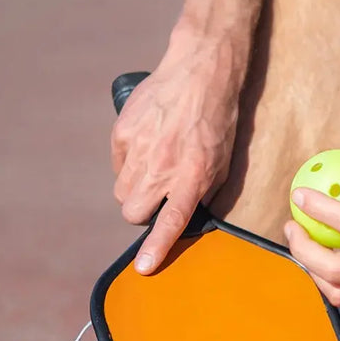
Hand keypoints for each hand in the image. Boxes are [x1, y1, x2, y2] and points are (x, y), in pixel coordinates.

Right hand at [112, 32, 240, 272]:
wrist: (200, 72)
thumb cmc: (218, 119)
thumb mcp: (221, 162)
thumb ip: (203, 191)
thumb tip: (187, 215)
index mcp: (191, 176)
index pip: (170, 221)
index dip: (156, 247)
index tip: (143, 268)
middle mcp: (162, 166)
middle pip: (133, 212)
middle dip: (141, 214)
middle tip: (155, 199)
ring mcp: (138, 149)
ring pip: (122, 191)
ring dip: (135, 189)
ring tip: (154, 168)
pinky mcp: (122, 132)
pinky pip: (118, 163)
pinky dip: (128, 163)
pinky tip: (147, 146)